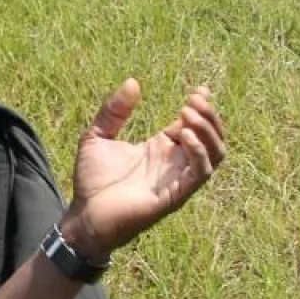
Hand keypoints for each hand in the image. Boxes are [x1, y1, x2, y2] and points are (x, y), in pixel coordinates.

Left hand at [60, 80, 225, 260]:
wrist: (84, 216)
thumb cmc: (91, 182)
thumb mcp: (96, 137)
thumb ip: (113, 111)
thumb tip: (133, 82)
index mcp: (160, 149)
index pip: (193, 125)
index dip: (201, 106)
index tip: (199, 89)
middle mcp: (174, 163)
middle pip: (211, 136)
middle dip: (208, 115)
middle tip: (193, 99)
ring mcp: (177, 180)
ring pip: (215, 153)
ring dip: (209, 131)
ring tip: (188, 113)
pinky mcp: (175, 195)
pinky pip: (202, 173)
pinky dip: (200, 152)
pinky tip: (183, 135)